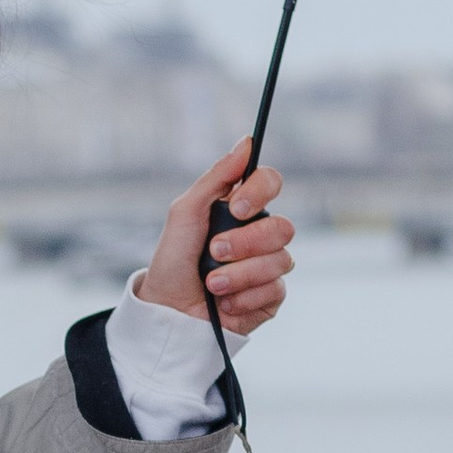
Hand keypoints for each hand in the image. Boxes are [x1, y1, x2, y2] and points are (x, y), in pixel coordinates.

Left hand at [138, 138, 294, 336]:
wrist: (168, 309)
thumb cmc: (174, 259)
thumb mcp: (186, 212)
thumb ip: (217, 177)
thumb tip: (246, 142)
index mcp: (242, 209)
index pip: (270, 183)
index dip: (260, 192)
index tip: (237, 207)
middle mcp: (260, 235)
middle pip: (283, 227)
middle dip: (245, 243)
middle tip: (215, 251)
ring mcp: (268, 266)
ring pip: (280, 261)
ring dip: (239, 274)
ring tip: (211, 283)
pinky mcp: (270, 297)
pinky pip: (275, 291)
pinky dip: (243, 297)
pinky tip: (224, 302)